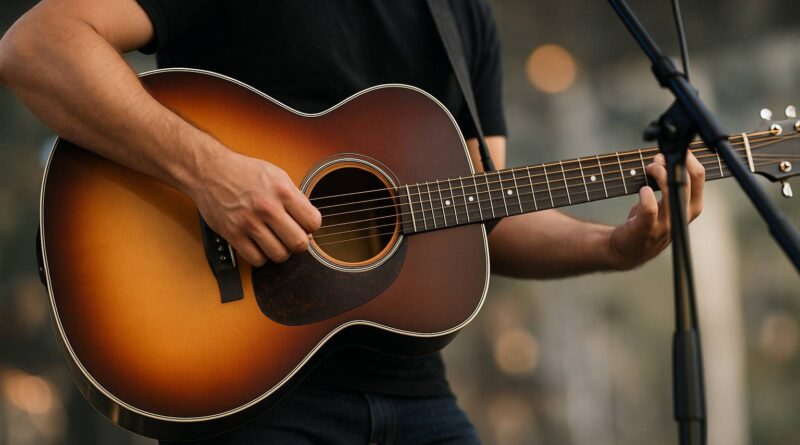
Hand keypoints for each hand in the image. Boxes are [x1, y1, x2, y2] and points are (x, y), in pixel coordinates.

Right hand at [188, 149, 321, 265]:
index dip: (312, 227)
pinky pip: (256, 260)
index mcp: (282, 191)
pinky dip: (261, 256)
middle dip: (299, 242)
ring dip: (280, 251)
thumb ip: (295, 198)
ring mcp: (249, 222)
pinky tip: (259, 245)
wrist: (209, 170)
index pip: (313, 222)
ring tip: (275, 241)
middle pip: (299, 243)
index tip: (305, 226)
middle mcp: (267, 207)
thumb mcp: (277, 175)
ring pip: (279, 255)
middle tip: (291, 237)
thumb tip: (309, 222)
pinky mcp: (233, 234)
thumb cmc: (243, 171)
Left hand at [608, 151, 704, 269]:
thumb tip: (665, 157)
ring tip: (649, 168)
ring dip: (659, 173)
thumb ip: (670, 184)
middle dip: (672, 162)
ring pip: (671, 191)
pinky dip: (646, 194)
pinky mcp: (647, 228)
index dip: (687, 159)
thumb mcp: (665, 203)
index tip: (672, 151)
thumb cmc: (646, 221)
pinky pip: (650, 208)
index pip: (699, 177)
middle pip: (688, 180)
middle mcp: (682, 216)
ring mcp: (666, 224)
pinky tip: (642, 189)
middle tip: (657, 159)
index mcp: (691, 207)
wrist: (627, 249)